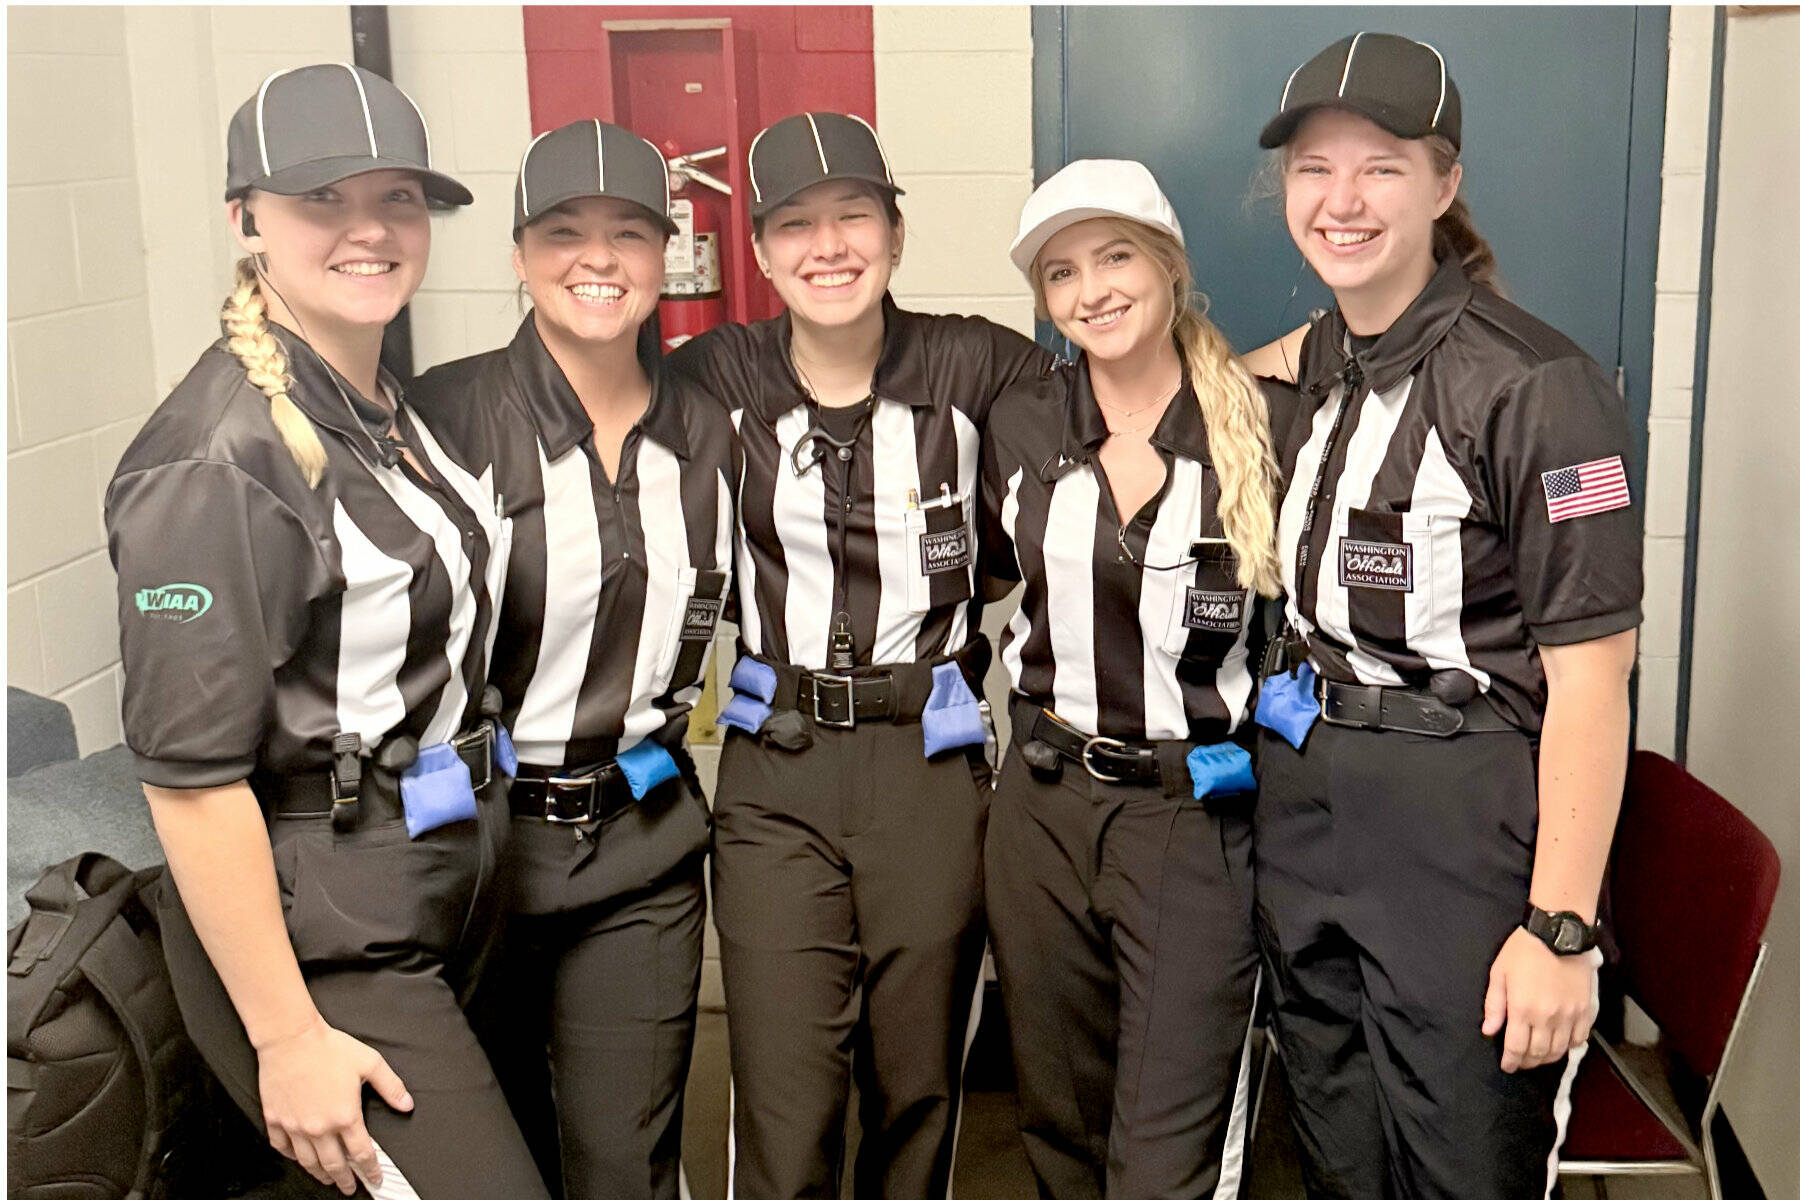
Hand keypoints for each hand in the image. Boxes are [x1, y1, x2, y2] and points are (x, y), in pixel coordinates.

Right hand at [256, 1018, 413, 1193]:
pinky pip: (282, 1148)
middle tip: (350, 1188)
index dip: (371, 1170)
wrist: (291, 1038)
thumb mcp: (369, 1063)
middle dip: (345, 1180)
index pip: (362, 1153)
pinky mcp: (275, 1120)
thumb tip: (407, 1104)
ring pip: (308, 1162)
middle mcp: (319, 1128)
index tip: (375, 1179)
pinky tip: (299, 1158)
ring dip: (320, 1174)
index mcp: (345, 1117)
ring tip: (328, 1179)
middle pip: (334, 1165)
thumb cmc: (329, 1048)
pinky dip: (292, 1157)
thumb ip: (391, 1086)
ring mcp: (295, 1126)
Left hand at [1481, 927, 1599, 1072]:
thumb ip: (1494, 1005)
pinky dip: (1570, 1046)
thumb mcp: (1499, 974)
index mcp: (1522, 1009)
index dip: (1511, 1061)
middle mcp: (1547, 1018)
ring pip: (1560, 1050)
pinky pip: (1580, 1038)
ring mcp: (1570, 1015)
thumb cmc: (1524, 950)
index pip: (1516, 1047)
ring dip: (1548, 1058)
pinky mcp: (1587, 1010)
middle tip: (1521, 1062)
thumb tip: (1488, 1031)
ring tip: (1539, 1056)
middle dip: (1528, 1062)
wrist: (1558, 933)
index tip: (1507, 1066)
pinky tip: (1562, 1044)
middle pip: (1539, 1053)